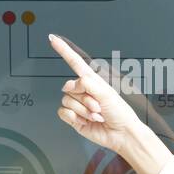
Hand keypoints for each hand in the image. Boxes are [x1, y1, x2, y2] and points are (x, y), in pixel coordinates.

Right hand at [48, 32, 144, 153]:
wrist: (120, 134)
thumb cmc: (120, 113)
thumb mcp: (107, 93)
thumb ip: (88, 84)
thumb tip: (72, 84)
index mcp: (92, 80)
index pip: (75, 62)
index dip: (64, 50)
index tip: (53, 39)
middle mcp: (83, 91)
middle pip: (69, 87)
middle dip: (85, 99)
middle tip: (99, 107)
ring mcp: (77, 104)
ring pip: (67, 100)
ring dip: (83, 110)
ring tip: (96, 115)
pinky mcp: (73, 118)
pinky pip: (63, 112)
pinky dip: (74, 117)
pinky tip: (85, 121)